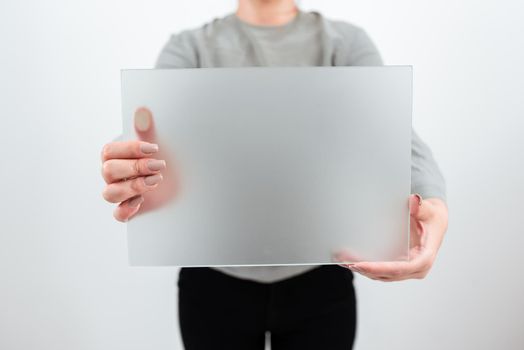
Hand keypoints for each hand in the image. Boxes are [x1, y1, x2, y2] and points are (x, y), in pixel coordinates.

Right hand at [101, 107, 177, 221]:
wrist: (183, 180)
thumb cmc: (164, 158)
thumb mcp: (158, 143)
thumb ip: (148, 129)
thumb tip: (142, 111)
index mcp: (116, 156)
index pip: (109, 151)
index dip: (129, 150)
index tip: (153, 148)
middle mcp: (114, 175)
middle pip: (108, 171)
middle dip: (135, 167)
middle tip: (159, 165)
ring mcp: (121, 193)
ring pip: (109, 193)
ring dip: (132, 186)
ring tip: (156, 181)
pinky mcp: (129, 209)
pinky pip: (118, 214)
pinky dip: (126, 209)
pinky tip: (141, 201)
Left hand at [339, 194, 448, 280]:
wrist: (433, 221)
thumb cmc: (431, 217)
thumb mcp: (428, 210)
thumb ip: (420, 207)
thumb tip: (413, 201)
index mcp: (425, 258)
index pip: (401, 268)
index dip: (380, 268)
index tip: (361, 264)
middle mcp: (416, 268)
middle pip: (388, 274)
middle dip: (366, 269)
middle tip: (346, 261)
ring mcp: (406, 270)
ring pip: (381, 275)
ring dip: (362, 269)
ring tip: (343, 260)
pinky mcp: (397, 267)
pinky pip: (379, 270)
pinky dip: (364, 266)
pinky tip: (349, 259)